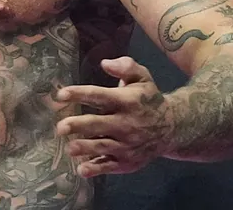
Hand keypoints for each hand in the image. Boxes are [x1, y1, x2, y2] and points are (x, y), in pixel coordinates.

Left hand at [55, 57, 174, 177]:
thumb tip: (104, 63)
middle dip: (79, 125)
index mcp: (127, 101)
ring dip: (84, 147)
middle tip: (61, 127)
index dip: (80, 94)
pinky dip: (95, 169)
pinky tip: (82, 169)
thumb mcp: (143, 78)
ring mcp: (126, 145)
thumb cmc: (149, 100)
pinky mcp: (127, 162)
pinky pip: (109, 166)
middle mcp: (126, 123)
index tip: (61, 94)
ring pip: (102, 147)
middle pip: (98, 124)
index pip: (100, 96)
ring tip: (69, 147)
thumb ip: (126, 67)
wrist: (172, 128)